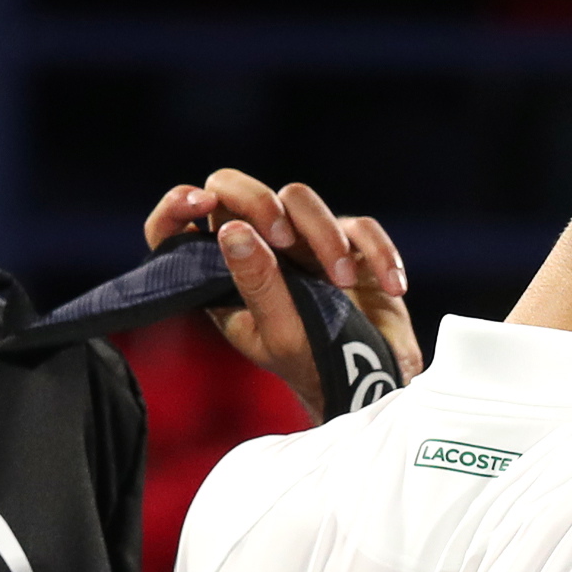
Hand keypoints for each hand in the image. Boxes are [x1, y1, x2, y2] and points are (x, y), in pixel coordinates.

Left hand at [141, 168, 418, 420]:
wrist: (375, 383)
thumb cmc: (317, 365)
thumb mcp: (280, 333)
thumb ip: (258, 283)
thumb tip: (232, 230)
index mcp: (223, 275)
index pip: (178, 226)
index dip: (178, 205)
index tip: (200, 204)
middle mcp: (255, 250)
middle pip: (235, 188)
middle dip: (257, 202)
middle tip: (282, 239)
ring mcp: (302, 242)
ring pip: (299, 198)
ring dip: (324, 236)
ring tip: (342, 285)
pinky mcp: (348, 243)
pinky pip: (360, 226)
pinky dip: (379, 252)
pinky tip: (393, 288)